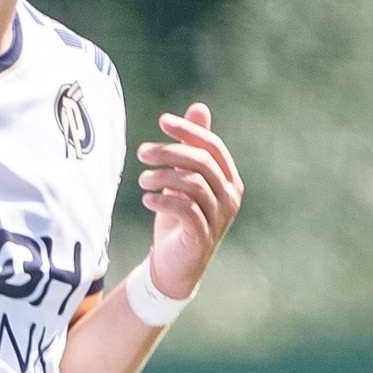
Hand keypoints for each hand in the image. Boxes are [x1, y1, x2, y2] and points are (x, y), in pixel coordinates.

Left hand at [131, 103, 242, 307]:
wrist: (175, 265)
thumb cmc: (179, 218)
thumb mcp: (184, 179)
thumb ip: (192, 147)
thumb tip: (199, 107)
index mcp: (228, 179)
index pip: (213, 147)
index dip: (189, 131)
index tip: (162, 121)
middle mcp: (230, 196)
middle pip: (202, 162)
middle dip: (170, 152)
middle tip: (142, 152)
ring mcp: (219, 217)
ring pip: (194, 184)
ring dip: (162, 177)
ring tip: (141, 180)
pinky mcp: (203, 236)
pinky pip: (187, 210)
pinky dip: (164, 201)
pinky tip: (147, 199)